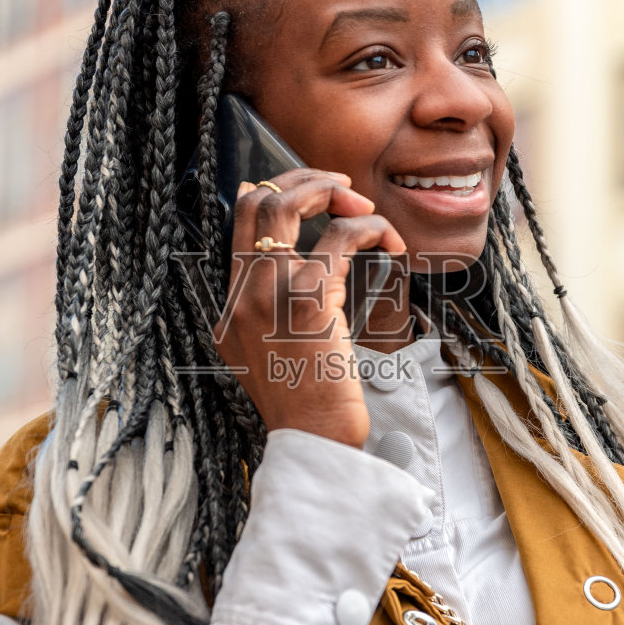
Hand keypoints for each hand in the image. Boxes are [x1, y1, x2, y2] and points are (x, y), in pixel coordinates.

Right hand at [213, 169, 405, 447]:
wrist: (314, 442)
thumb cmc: (307, 406)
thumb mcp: (272, 358)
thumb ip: (274, 315)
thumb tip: (301, 273)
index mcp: (232, 307)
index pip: (240, 222)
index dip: (275, 191)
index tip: (313, 193)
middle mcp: (242, 295)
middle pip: (257, 202)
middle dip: (303, 181)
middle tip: (343, 190)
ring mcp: (268, 295)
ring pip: (287, 206)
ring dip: (333, 194)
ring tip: (363, 208)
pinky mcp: (307, 300)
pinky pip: (339, 238)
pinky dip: (370, 228)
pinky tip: (390, 244)